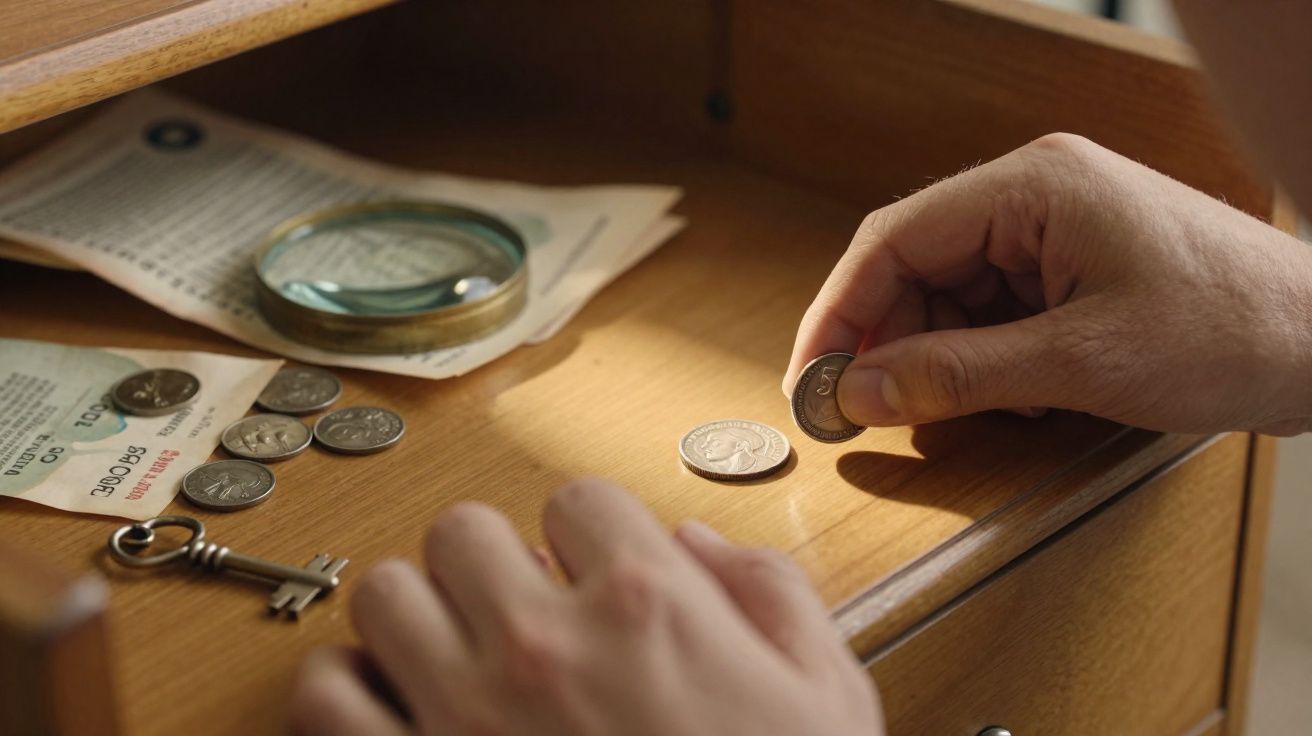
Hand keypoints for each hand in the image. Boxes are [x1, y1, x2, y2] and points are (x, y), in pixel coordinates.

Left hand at [290, 479, 883, 735]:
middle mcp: (544, 643)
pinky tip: (393, 706)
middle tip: (518, 605)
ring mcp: (465, 712)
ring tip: (454, 650)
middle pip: (465, 529)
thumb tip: (697, 543)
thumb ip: (771, 592)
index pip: (577, 499)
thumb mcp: (826, 697)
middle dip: (494, 561)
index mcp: (647, 606)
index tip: (591, 571)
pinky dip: (348, 691)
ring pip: (386, 593)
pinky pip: (326, 696)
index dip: (588, 535)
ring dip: (419, 614)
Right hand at [784, 133, 1311, 434]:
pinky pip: (993, 313)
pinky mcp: (1072, 268)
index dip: (839, 311)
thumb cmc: (1233, 328)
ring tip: (959, 408)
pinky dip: (985, 361)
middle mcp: (1034, 197)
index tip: (811, 377)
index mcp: (1031, 187)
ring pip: (951, 296)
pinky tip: (1015, 396)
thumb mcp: (1079, 364)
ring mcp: (1054, 231)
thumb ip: (957, 374)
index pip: (895, 239)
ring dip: (939, 358)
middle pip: (916, 267)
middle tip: (863, 409)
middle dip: (887, 342)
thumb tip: (862, 389)